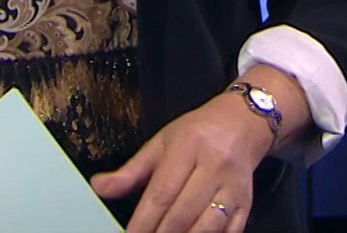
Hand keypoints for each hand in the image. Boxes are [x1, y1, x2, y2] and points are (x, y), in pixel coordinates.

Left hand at [90, 93, 274, 231]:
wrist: (242, 124)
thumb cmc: (196, 135)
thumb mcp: (161, 143)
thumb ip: (131, 170)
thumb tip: (99, 188)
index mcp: (188, 147)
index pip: (162, 192)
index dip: (144, 221)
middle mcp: (214, 166)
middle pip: (183, 212)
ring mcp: (234, 187)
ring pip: (209, 225)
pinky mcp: (246, 203)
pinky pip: (231, 230)